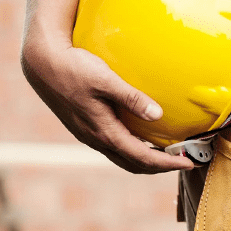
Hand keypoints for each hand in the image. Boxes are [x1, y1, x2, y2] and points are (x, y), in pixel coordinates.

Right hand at [21, 37, 194, 173]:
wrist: (41, 64)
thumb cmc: (74, 67)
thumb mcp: (105, 80)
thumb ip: (132, 98)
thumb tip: (158, 115)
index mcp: (104, 132)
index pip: (143, 158)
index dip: (168, 163)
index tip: (189, 161)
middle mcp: (96, 139)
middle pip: (134, 164)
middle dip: (160, 167)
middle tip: (183, 160)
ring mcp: (89, 135)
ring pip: (122, 158)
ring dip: (146, 159)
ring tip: (166, 153)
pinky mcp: (85, 127)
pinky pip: (114, 147)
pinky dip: (132, 149)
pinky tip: (141, 136)